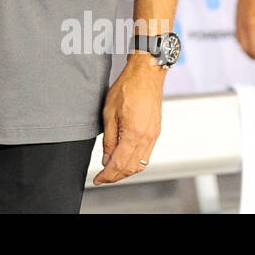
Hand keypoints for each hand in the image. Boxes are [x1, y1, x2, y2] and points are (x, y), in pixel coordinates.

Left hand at [94, 54, 164, 184]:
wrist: (146, 75)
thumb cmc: (127, 88)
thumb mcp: (109, 114)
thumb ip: (109, 140)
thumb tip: (107, 159)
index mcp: (134, 134)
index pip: (120, 164)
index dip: (108, 175)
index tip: (98, 179)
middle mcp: (147, 138)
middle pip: (132, 168)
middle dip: (116, 176)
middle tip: (103, 177)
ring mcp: (154, 135)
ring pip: (141, 164)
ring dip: (126, 171)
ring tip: (112, 170)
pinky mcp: (156, 132)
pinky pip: (146, 154)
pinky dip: (135, 162)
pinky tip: (125, 159)